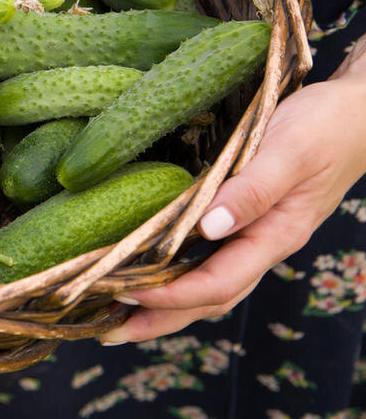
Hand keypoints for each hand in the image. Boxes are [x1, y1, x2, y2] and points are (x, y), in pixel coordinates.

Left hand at [97, 37, 365, 343]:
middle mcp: (261, 244)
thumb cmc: (325, 128)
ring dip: (164, 304)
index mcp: (274, 236)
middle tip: (105, 333)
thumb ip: (253, 190)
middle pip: (208, 298)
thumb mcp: (289, 153)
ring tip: (116, 313)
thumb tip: (210, 228)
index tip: (127, 294)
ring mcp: (254, 236)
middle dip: (160, 319)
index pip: (217, 283)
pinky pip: (208, 259)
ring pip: (206, 284)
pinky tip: (146, 271)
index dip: (172, 295)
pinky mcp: (244, 220)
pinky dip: (175, 273)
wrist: (356, 114)